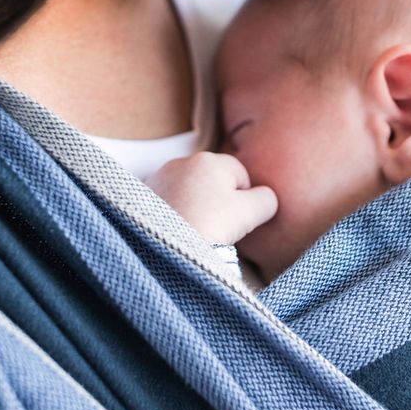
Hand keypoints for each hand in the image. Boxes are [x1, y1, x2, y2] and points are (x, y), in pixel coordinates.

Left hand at [145, 152, 277, 244]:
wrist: (167, 249)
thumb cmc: (213, 227)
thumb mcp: (252, 212)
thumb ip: (266, 199)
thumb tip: (265, 197)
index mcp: (210, 160)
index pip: (239, 174)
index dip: (245, 199)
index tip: (237, 221)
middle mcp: (182, 161)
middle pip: (213, 180)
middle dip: (218, 199)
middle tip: (218, 227)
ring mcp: (160, 177)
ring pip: (190, 189)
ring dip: (197, 204)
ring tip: (197, 229)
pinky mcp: (144, 196)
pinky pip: (170, 199)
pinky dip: (176, 210)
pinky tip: (179, 228)